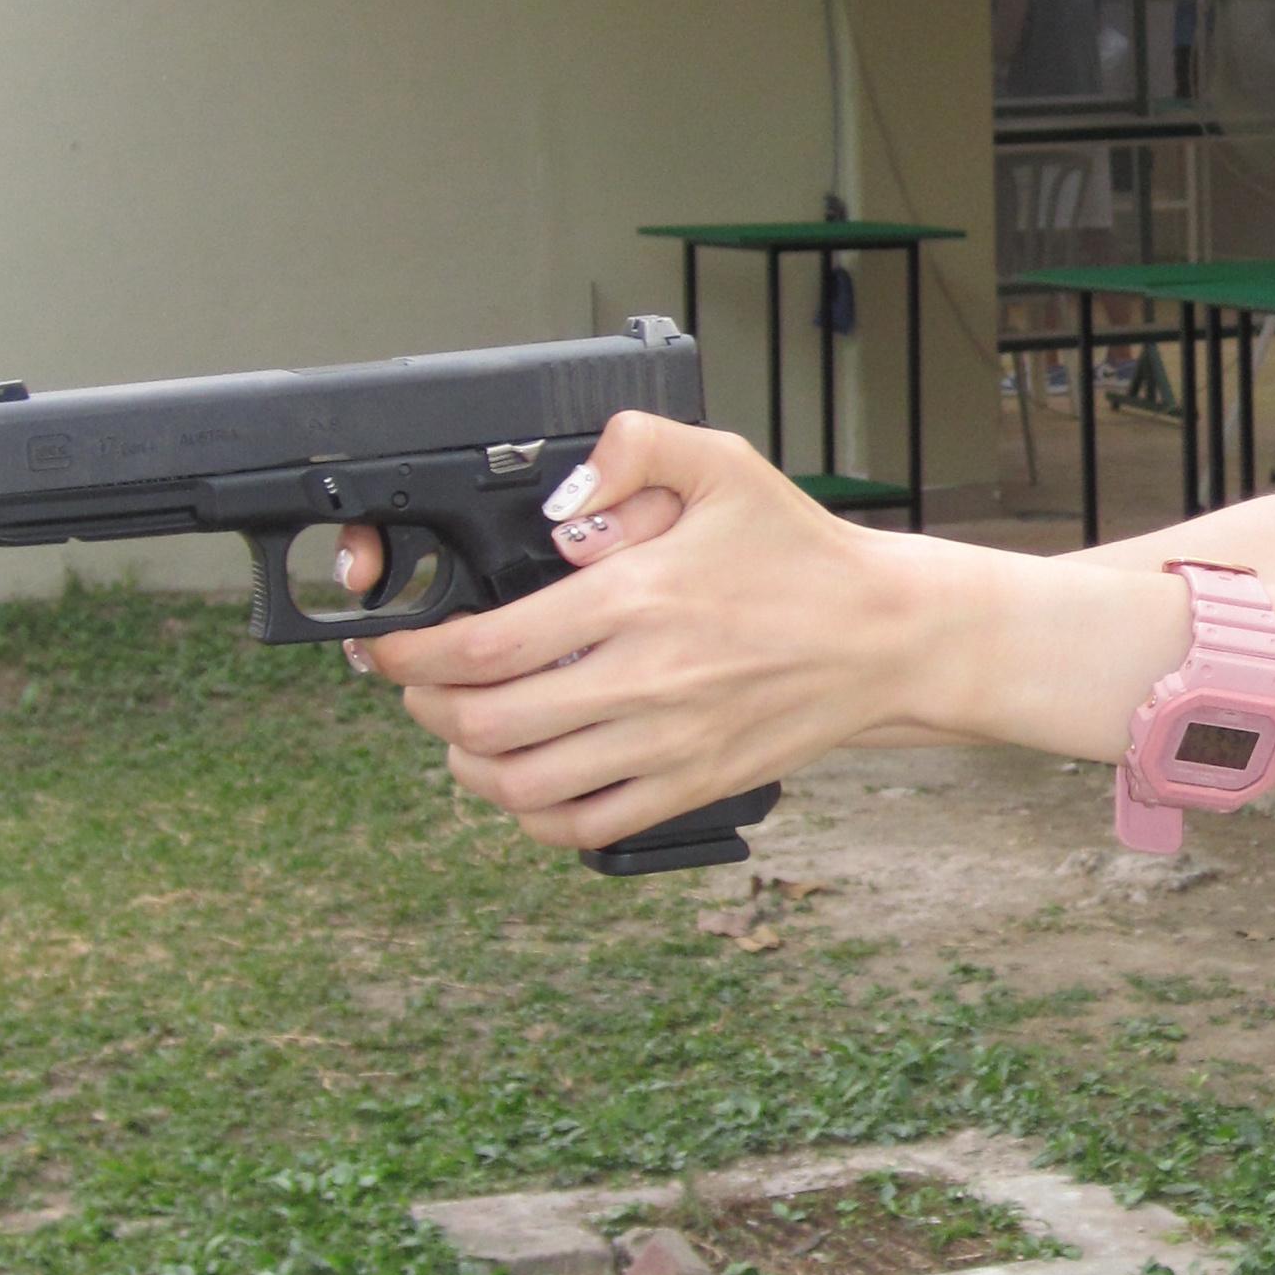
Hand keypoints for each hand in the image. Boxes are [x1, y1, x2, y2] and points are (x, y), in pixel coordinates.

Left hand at [342, 413, 941, 853]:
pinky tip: (529, 783)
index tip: (389, 649)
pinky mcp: (690, 786)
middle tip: (420, 687)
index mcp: (635, 599)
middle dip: (426, 708)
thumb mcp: (725, 465)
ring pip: (521, 787)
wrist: (885, 637)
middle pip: (484, 724)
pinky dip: (533, 817)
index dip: (409, 657)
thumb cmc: (800, 555)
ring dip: (470, 765)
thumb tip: (567, 483)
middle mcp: (643, 681)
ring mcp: (666, 744)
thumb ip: (637, 448)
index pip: (481, 648)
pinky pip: (584, 827)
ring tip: (465, 735)